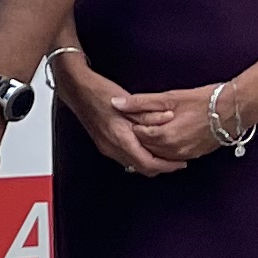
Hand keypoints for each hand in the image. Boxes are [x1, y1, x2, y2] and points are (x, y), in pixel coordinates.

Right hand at [51, 51, 180, 176]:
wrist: (77, 89)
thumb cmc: (100, 92)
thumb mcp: (130, 102)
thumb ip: (149, 115)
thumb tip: (168, 119)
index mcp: (119, 138)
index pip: (148, 164)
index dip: (167, 166)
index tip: (180, 163)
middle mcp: (111, 147)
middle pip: (141, 168)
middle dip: (161, 167)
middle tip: (176, 160)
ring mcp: (105, 147)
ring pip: (133, 164)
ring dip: (150, 162)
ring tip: (165, 153)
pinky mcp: (103, 143)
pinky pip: (125, 157)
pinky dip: (139, 156)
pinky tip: (147, 146)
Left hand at [111, 82, 244, 168]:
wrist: (234, 110)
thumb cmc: (203, 100)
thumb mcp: (169, 97)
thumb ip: (139, 102)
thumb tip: (115, 103)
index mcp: (164, 136)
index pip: (135, 135)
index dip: (132, 123)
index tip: (131, 115)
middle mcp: (173, 150)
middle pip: (145, 147)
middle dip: (139, 136)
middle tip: (138, 122)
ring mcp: (185, 155)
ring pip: (158, 154)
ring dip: (151, 144)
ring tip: (150, 128)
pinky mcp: (194, 155)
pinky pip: (172, 157)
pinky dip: (164, 149)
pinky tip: (165, 136)